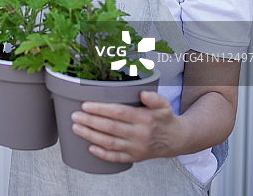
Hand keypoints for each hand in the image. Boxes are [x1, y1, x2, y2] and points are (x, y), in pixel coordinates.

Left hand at [69, 90, 183, 162]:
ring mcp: (136, 148)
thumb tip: (143, 94)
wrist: (176, 140)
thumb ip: (154, 98)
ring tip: (76, 128)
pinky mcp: (135, 158)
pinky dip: (102, 154)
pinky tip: (90, 148)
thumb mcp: (164, 105)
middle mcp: (139, 135)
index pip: (118, 113)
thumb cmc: (164, 119)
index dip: (100, 109)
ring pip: (110, 143)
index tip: (85, 105)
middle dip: (90, 122)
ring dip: (91, 136)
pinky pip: (116, 158)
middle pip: (110, 128)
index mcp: (144, 119)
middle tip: (75, 116)